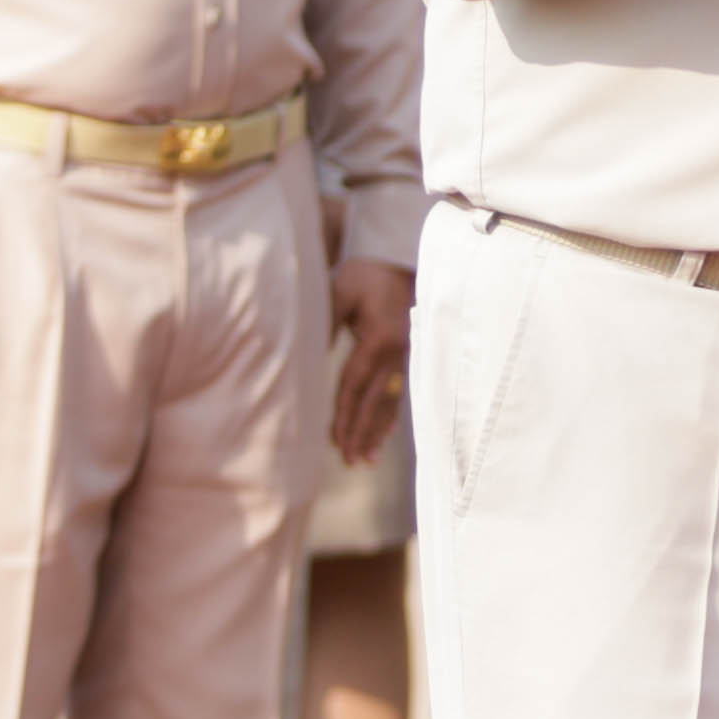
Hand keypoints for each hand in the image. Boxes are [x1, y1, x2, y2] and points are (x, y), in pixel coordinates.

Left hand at [326, 256, 415, 465]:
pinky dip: (391, 416)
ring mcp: (408, 355)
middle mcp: (398, 352)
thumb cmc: (366, 272)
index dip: (345, 415)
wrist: (401, 257)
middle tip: (353, 461)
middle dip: (363, 433)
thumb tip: (307, 358)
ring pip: (391, 401)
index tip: (336, 441)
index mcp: (380, 338)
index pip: (356, 384)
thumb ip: (325, 321)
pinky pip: (400, 391)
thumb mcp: (341, 289)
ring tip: (367, 459)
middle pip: (376, 401)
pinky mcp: (410, 356)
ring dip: (378, 431)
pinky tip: (386, 434)